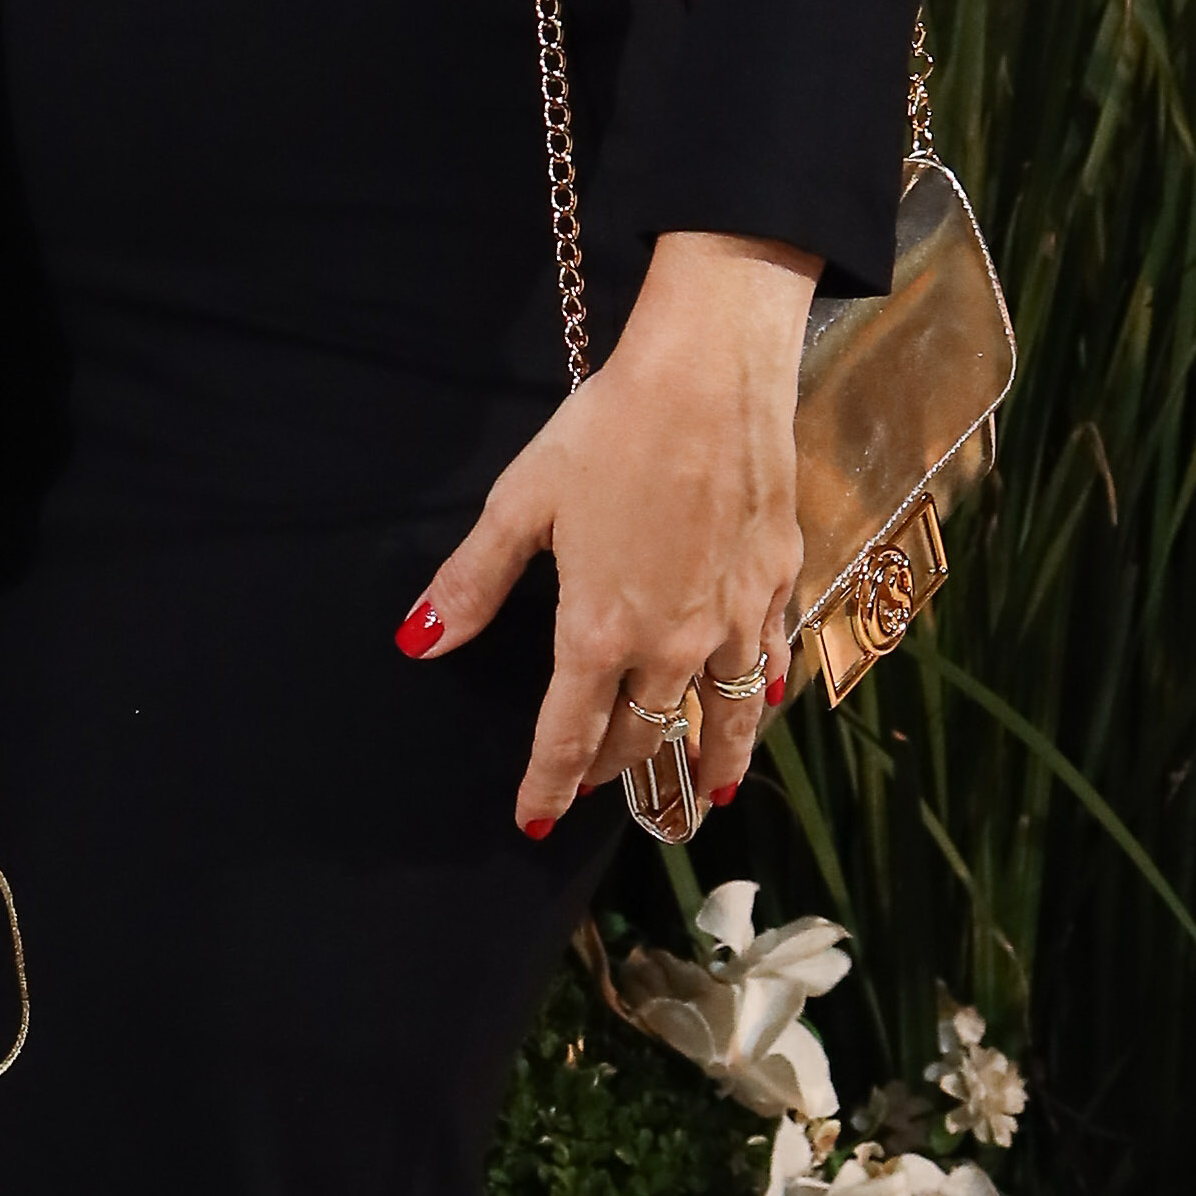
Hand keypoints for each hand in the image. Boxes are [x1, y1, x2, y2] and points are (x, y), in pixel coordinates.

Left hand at [405, 229, 812, 834]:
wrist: (712, 376)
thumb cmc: (608, 430)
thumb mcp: (521, 503)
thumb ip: (473, 582)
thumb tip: (417, 641)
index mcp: (599, 633)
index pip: (568, 736)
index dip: (548, 784)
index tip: (534, 819)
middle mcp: (672, 646)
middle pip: (643, 734)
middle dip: (616, 768)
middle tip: (599, 784)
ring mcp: (735, 620)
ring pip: (722, 717)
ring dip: (708, 762)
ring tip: (704, 798)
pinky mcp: (777, 584)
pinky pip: (769, 662)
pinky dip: (762, 697)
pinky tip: (765, 701)